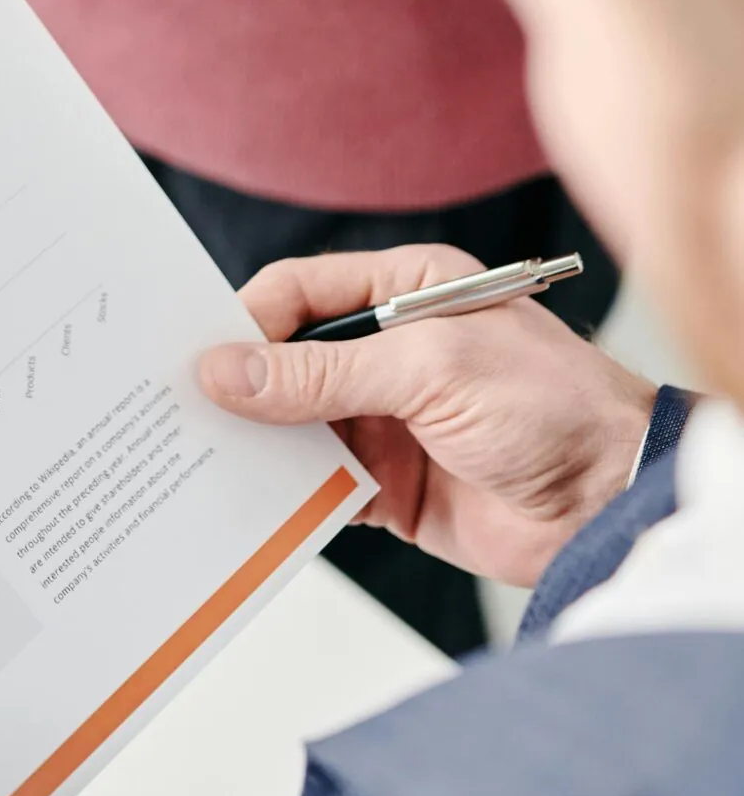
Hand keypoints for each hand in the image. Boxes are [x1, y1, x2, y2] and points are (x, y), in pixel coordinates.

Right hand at [199, 246, 656, 586]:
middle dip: (241, 384)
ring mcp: (388, 420)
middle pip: (289, 360)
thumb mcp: (429, 369)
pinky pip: (318, 488)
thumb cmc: (552, 405)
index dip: (248, 320)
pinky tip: (249, 506)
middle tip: (181, 408)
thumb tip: (227, 371)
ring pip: (295, 426)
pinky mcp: (390, 486)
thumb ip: (323, 374)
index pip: (302, 292)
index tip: (201, 356)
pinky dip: (285, 497)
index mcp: (405, 289)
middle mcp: (391, 350)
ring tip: (199, 460)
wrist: (614, 503)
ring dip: (257, 444)